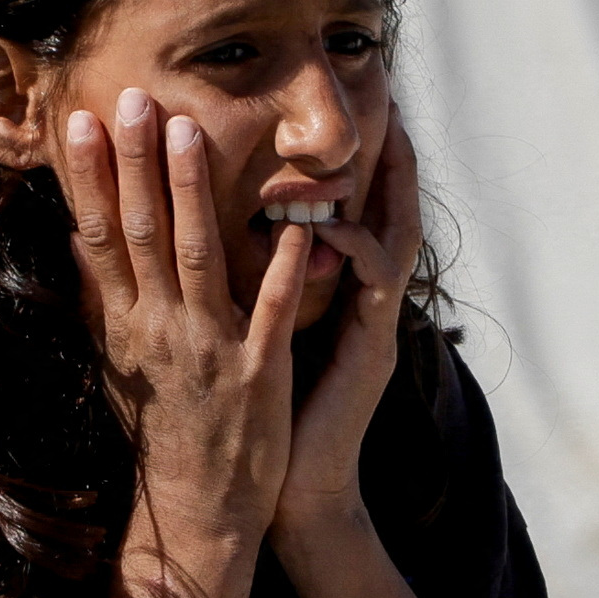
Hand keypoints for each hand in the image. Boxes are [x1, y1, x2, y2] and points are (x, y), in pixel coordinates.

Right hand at [62, 89, 314, 597]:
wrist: (197, 509)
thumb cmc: (159, 429)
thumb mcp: (117, 362)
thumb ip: (102, 299)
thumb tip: (77, 238)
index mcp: (125, 324)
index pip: (99, 237)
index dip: (89, 178)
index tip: (80, 122)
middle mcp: (159, 330)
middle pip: (141, 233)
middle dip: (134, 164)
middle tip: (132, 99)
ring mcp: (208, 349)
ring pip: (198, 258)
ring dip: (193, 193)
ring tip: (189, 132)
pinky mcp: (259, 373)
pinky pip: (273, 312)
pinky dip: (283, 268)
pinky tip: (293, 222)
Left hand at [277, 112, 419, 546]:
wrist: (290, 494)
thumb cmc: (264, 420)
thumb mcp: (252, 339)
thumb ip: (248, 289)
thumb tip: (202, 239)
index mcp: (336, 298)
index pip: (355, 214)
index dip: (359, 166)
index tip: (356, 116)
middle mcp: (362, 306)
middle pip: (389, 215)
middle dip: (396, 160)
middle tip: (395, 102)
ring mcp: (372, 327)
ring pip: (393, 238)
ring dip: (390, 186)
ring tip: (386, 137)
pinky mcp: (369, 351)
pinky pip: (372, 285)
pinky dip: (353, 248)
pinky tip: (328, 225)